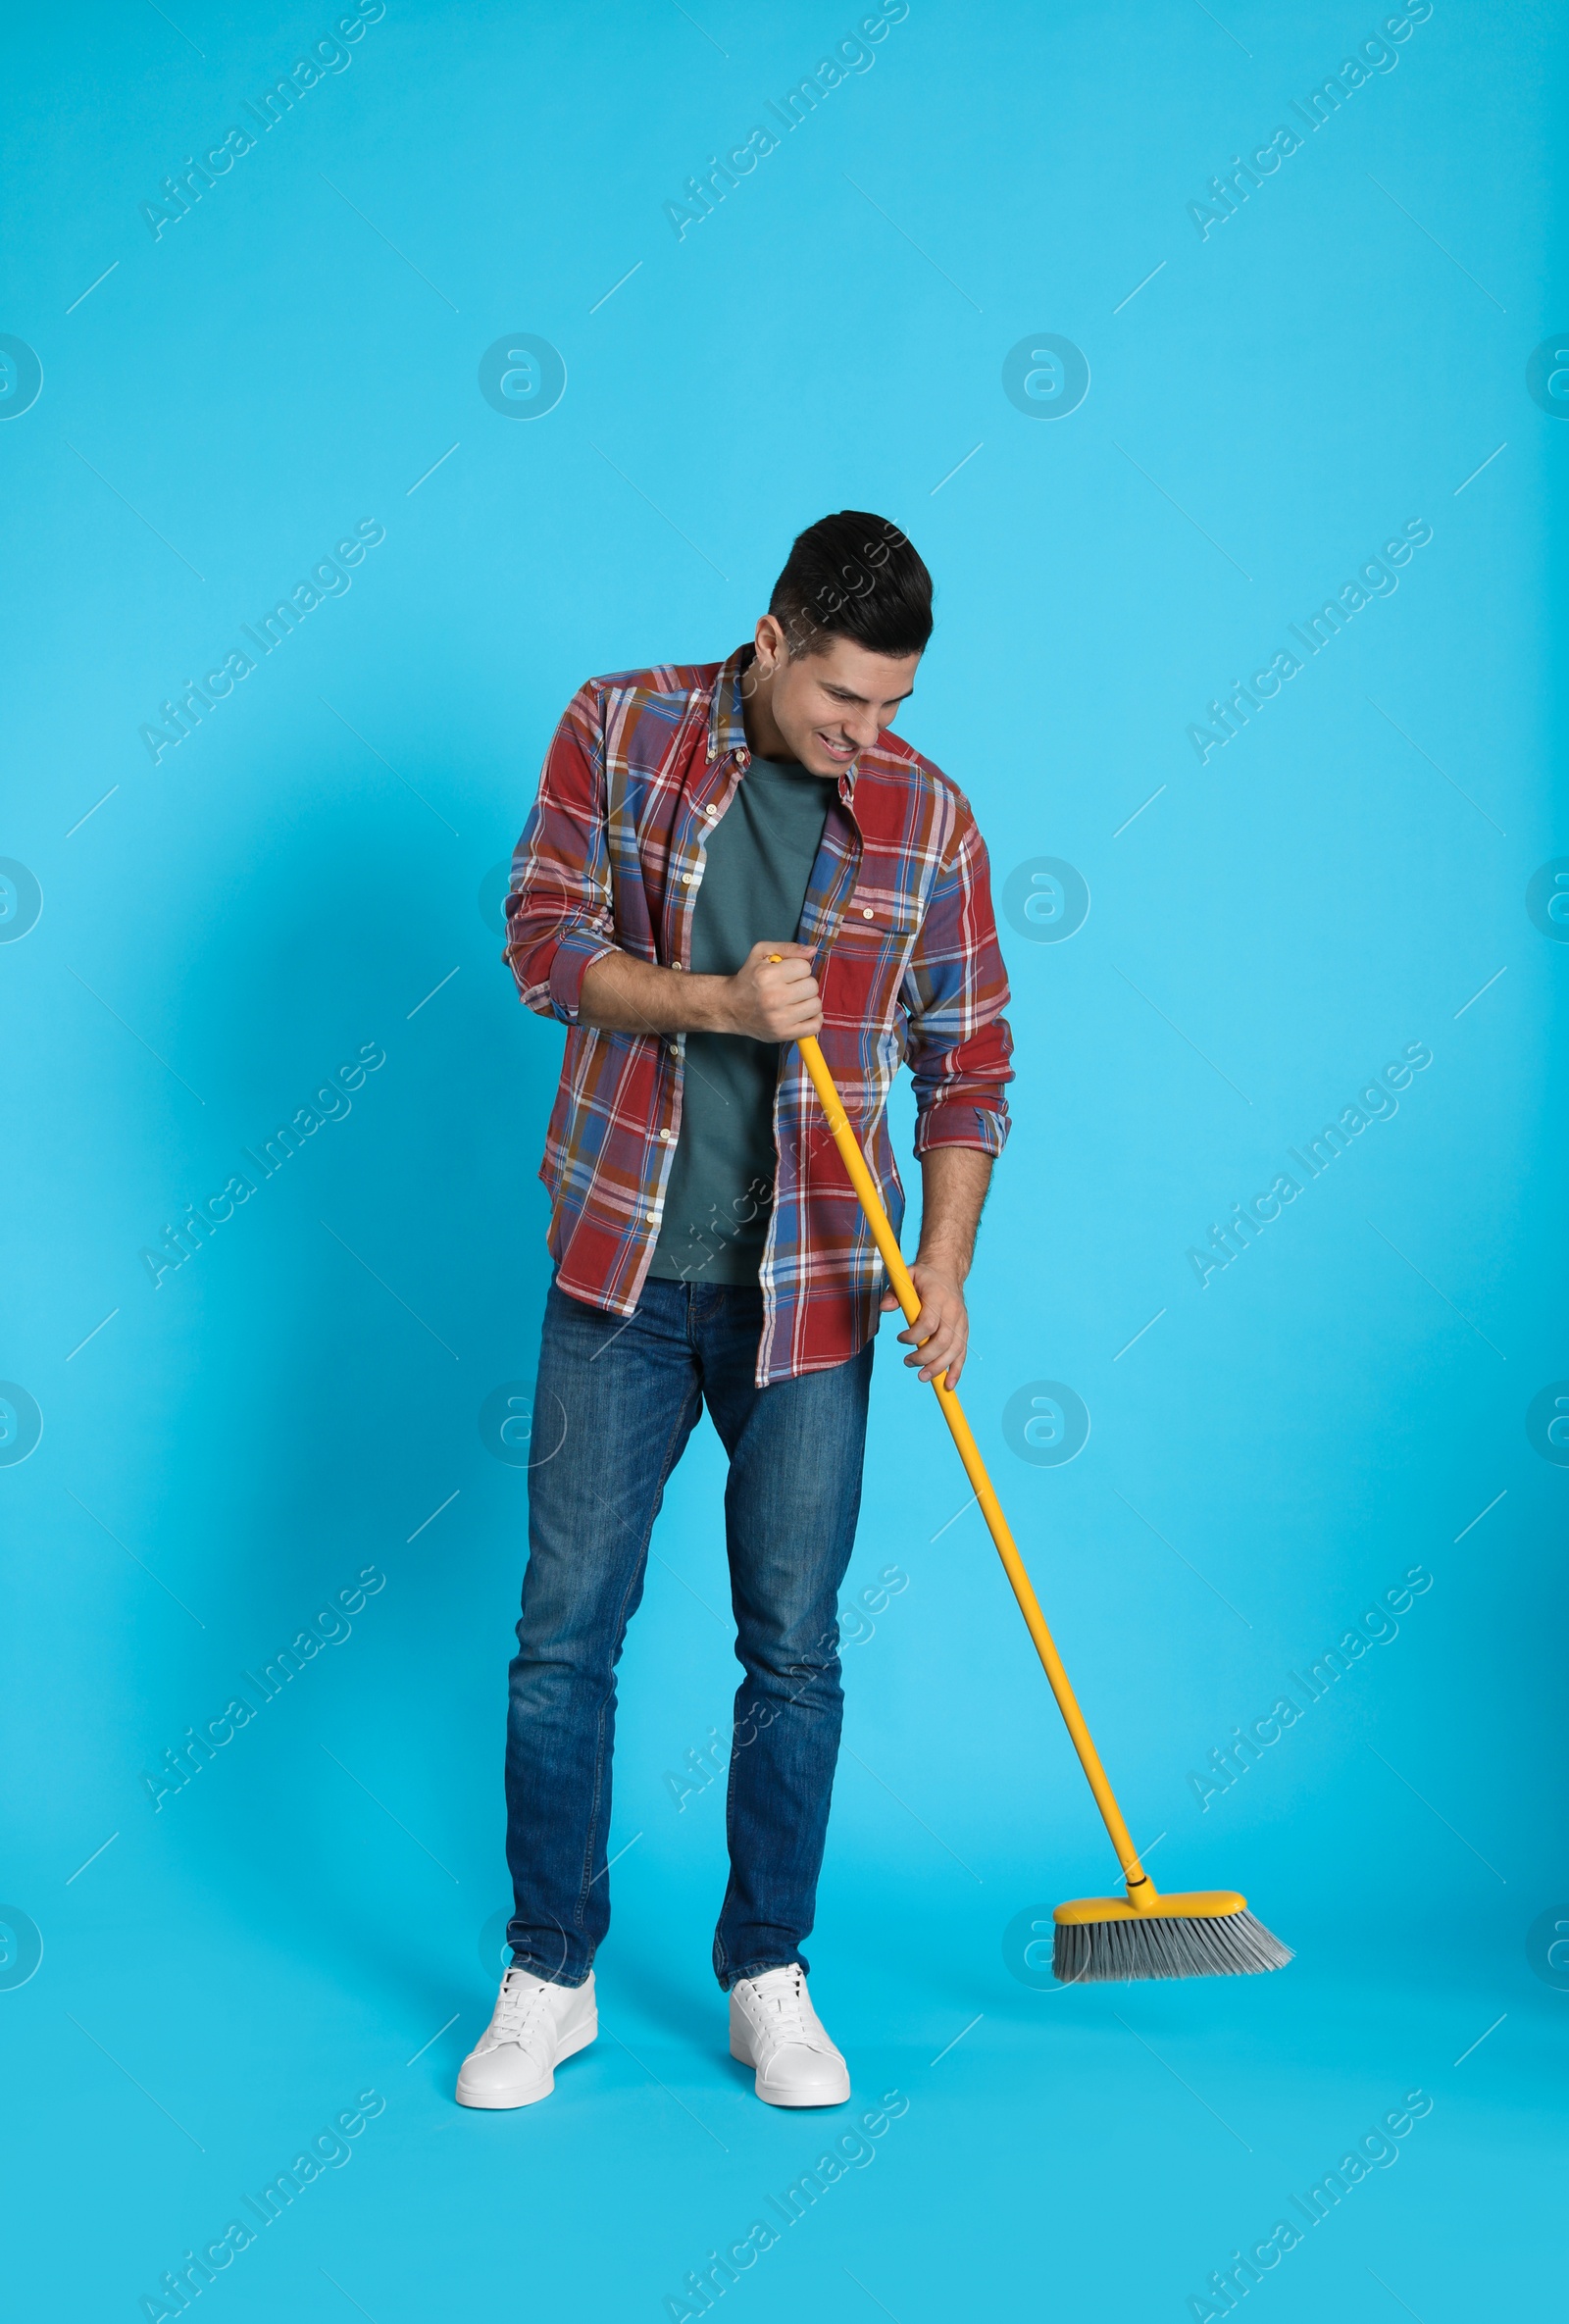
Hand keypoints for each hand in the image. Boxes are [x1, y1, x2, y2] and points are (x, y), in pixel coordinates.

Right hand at [721, 940, 821, 1040]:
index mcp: (768, 975)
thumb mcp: (761, 953)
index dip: (799, 968)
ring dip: (809, 1001)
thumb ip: (788, 948)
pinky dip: (813, 1019)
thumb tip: (813, 951)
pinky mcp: (783, 1034)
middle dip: (804, 984)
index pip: (805, 967)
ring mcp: (779, 1018)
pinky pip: (814, 1026)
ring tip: (795, 1000)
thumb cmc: (748, 978)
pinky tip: (802, 1013)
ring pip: (816, 1005)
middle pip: (812, 986)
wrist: (729, 1007)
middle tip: (792, 987)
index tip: (789, 973)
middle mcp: (773, 997)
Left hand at [881, 1260, 969, 1385]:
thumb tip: (885, 1308)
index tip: (900, 1339)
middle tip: (907, 1362)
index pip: (928, 1323)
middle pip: (943, 1341)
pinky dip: (956, 1370)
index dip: (913, 1336)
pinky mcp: (964, 1330)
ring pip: (954, 1350)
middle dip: (924, 1357)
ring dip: (938, 1367)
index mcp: (938, 1297)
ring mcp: (961, 1322)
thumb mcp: (905, 1277)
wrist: (946, 1272)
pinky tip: (948, 1385)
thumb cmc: (922, 1277)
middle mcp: (953, 1311)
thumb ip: (893, 1292)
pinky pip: (962, 1353)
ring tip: (922, 1377)